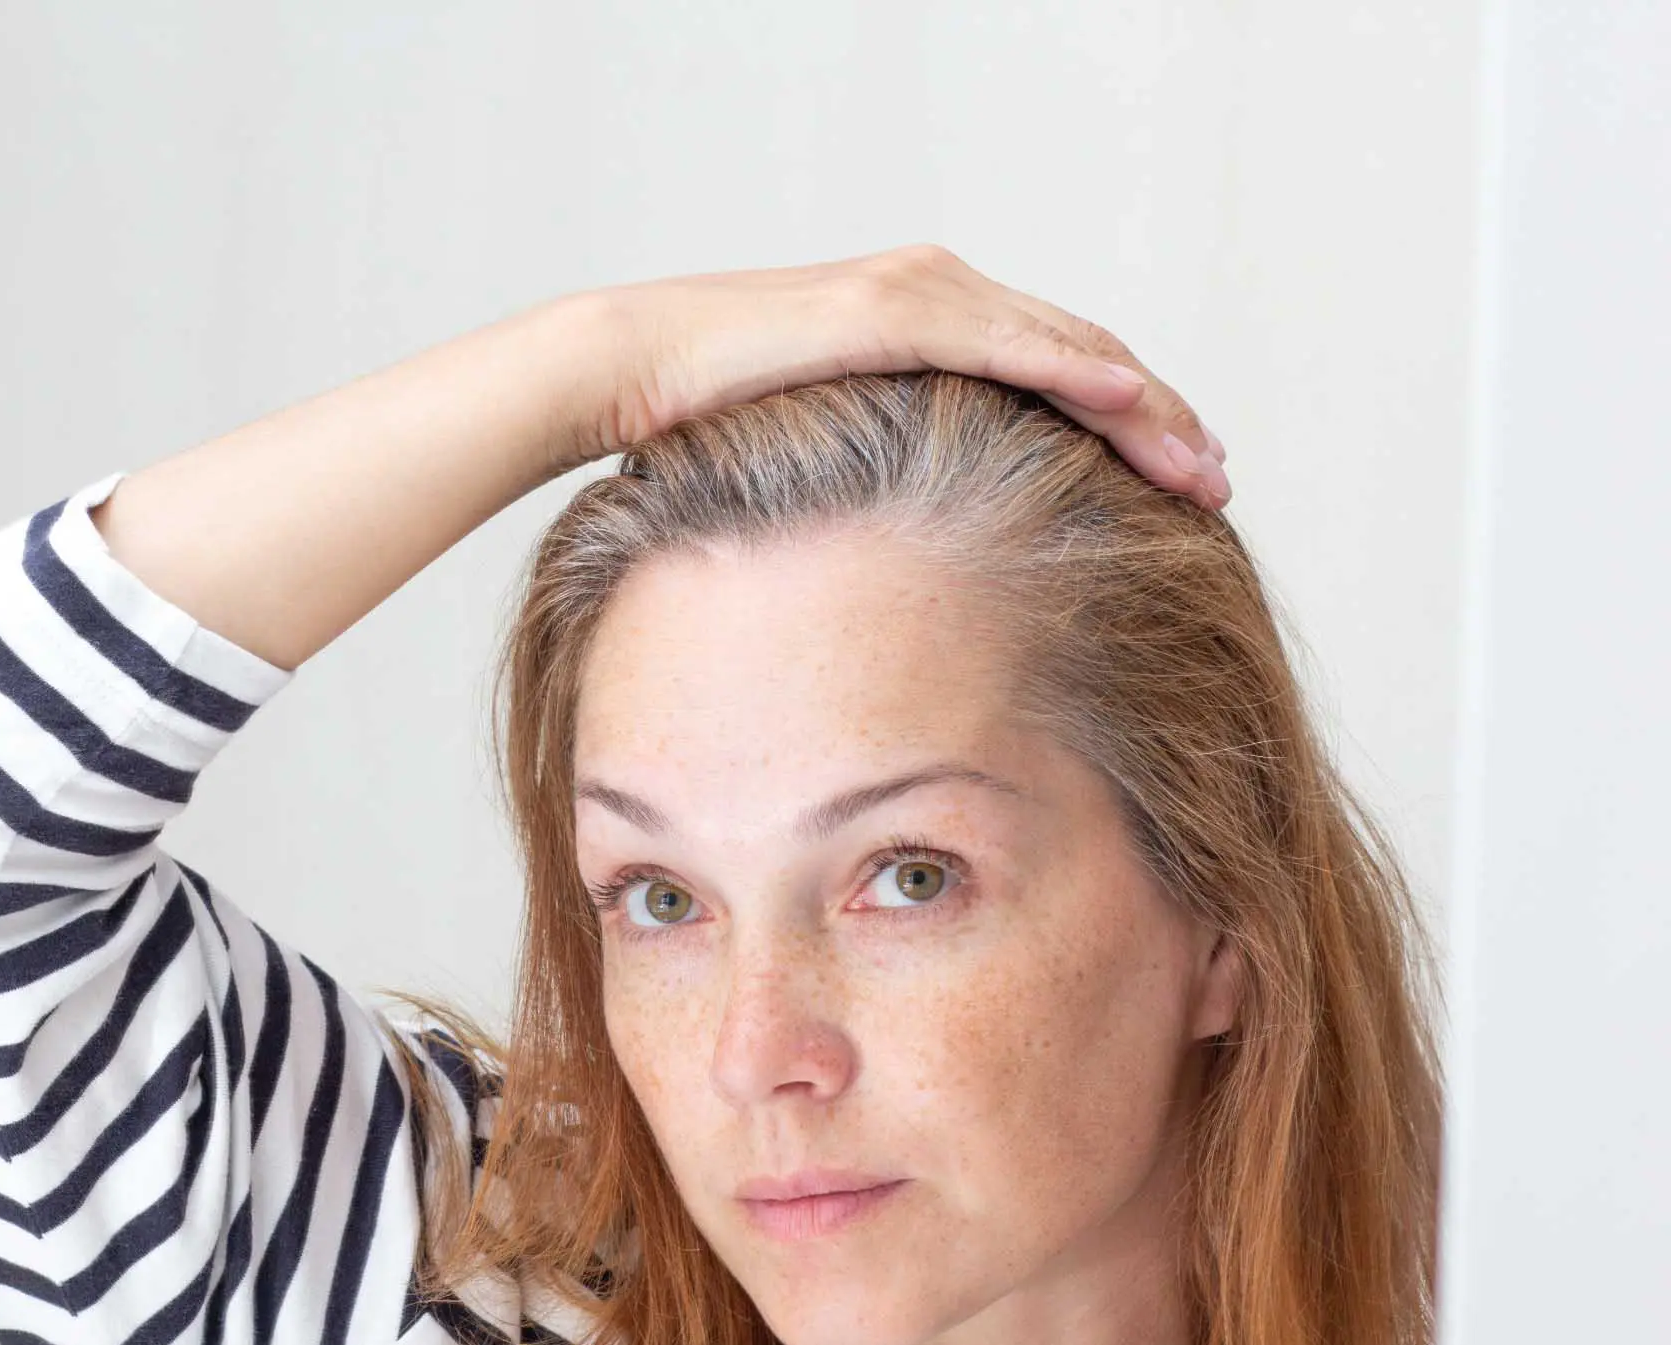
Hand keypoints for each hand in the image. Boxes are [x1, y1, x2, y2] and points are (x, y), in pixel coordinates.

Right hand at [581, 244, 1230, 509]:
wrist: (628, 362)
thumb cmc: (703, 417)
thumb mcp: (819, 446)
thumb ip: (876, 467)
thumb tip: (905, 551)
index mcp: (928, 321)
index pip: (1057, 369)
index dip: (1128, 424)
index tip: (1177, 481)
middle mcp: (941, 291)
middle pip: (1087, 357)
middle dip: (1163, 422)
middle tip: (1218, 484)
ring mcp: (923, 293)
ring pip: (1072, 350)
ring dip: (1151, 409)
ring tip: (1205, 466)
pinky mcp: (897, 308)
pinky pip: (1014, 345)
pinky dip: (1084, 376)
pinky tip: (1141, 409)